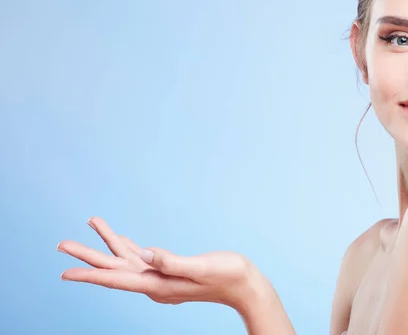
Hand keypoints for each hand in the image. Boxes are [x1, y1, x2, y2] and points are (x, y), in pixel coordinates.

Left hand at [57, 217, 263, 311]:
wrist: (245, 286)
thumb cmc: (228, 276)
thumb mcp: (201, 267)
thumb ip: (173, 262)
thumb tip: (147, 254)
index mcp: (159, 285)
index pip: (116, 280)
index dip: (89, 275)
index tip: (64, 272)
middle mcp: (155, 283)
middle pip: (113, 269)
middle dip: (87, 256)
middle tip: (61, 244)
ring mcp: (161, 277)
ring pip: (126, 259)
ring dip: (107, 243)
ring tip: (91, 223)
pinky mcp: (170, 270)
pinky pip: (140, 257)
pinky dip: (127, 246)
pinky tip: (120, 240)